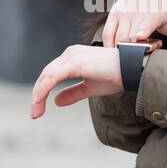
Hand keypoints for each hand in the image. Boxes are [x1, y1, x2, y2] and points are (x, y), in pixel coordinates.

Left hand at [30, 43, 149, 118]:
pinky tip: (40, 103)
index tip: (38, 109)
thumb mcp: (90, 88)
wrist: (132, 70)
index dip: (43, 91)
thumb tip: (56, 101)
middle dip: (38, 95)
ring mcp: (72, 56)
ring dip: (38, 95)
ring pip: (47, 76)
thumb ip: (73, 93)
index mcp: (73, 57)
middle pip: (46, 74)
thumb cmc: (116, 76)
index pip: (52, 74)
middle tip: (34, 113)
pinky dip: (43, 91)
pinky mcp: (74, 62)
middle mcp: (70, 53)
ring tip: (36, 112)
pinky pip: (52, 77)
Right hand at [101, 0, 166, 55]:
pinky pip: (107, 34)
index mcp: (154, 13)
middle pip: (130, 37)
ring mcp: (123, 14)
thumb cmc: (163, 9)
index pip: (147, 22)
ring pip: (117, 38)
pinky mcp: (113, 16)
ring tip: (133, 54)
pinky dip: (109, 46)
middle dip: (134, 51)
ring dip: (123, 51)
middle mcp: (136, 12)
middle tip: (144, 55)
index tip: (140, 36)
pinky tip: (116, 54)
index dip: (143, 29)